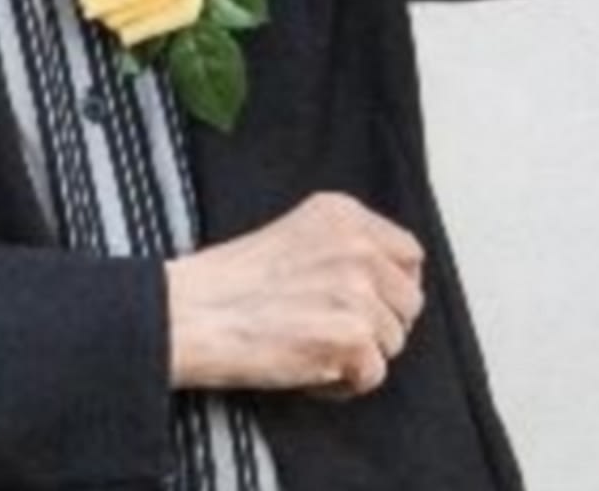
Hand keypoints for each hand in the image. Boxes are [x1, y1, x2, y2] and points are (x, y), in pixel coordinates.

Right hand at [165, 191, 426, 397]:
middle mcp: (357, 247)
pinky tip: (306, 367)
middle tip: (328, 329)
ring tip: (309, 346)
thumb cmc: (227, 283)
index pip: (409, 253)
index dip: (390, 285)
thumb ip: (342, 249)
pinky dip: (342, 383)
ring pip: (393, 342)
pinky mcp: (352, 338)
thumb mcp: (292, 236)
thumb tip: (387, 284)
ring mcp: (357, 292)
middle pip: (409, 302)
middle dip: (378, 324)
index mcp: (341, 214)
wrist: (189, 315)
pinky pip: (373, 376)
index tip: (363, 301)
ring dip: (358, 355)